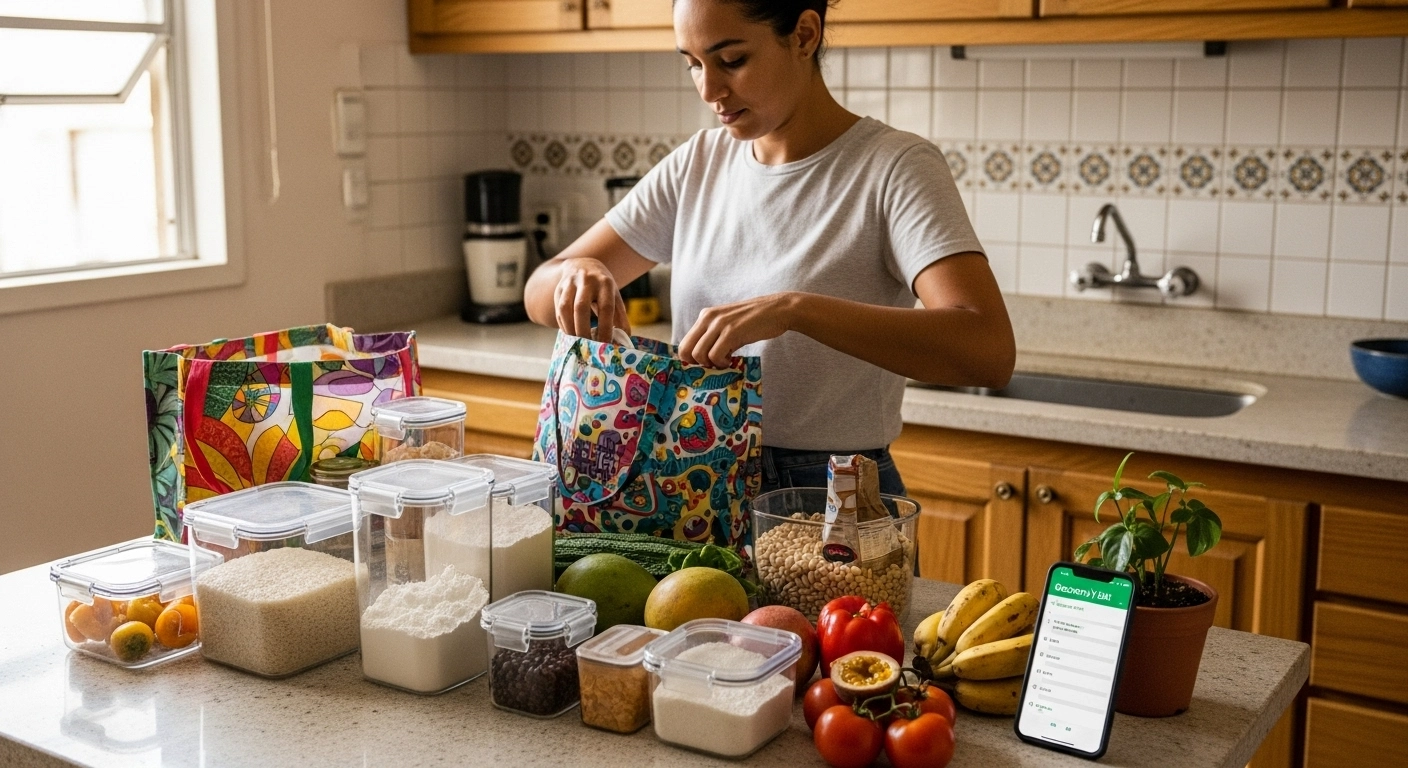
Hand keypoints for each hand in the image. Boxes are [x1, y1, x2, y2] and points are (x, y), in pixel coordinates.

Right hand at [553, 257, 631, 341]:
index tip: (605, 344)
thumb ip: (620, 317)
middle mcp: (587, 280)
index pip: (605, 307)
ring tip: (576, 342)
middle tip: (587, 346)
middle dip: (583, 329)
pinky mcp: (559, 289)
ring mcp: (570, 283)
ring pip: (565, 308)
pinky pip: (558, 310)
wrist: (583, 265)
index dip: (605, 327)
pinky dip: (563, 325)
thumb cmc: (602, 287)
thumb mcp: (614, 296)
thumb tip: (624, 340)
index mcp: (605, 283)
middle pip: (581, 307)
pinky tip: (570, 334)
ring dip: (570, 328)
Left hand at [678, 292, 801, 366]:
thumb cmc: (756, 320)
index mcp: (706, 315)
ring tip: (725, 361)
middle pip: (686, 350)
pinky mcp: (731, 332)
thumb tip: (703, 359)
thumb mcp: (729, 324)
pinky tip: (732, 359)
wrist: (778, 309)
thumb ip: (715, 336)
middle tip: (713, 366)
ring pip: (699, 354)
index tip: (704, 365)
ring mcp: (719, 324)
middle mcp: (708, 318)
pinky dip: (721, 362)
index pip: (685, 343)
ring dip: (711, 364)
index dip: (691, 359)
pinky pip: (715, 355)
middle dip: (697, 364)